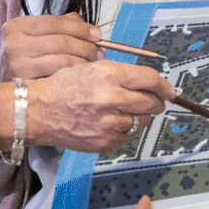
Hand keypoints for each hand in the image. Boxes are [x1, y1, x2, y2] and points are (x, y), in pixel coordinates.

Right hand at [3, 12, 103, 78]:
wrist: (4, 75)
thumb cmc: (26, 51)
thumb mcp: (36, 33)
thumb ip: (60, 25)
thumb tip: (88, 27)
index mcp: (16, 26)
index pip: (55, 23)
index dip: (80, 28)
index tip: (98, 34)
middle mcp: (14, 44)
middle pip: (61, 42)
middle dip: (86, 46)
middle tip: (100, 51)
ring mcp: (18, 64)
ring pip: (62, 60)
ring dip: (83, 61)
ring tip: (94, 62)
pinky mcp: (25, 83)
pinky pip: (58, 77)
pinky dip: (74, 74)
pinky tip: (82, 73)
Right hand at [25, 60, 172, 152]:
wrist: (39, 112)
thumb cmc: (63, 87)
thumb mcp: (92, 68)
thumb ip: (121, 74)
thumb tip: (148, 82)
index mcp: (109, 75)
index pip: (150, 79)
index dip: (164, 86)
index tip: (169, 91)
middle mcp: (112, 97)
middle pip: (152, 102)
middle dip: (157, 102)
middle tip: (154, 102)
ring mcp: (110, 122)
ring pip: (142, 120)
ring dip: (139, 116)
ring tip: (123, 111)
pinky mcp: (106, 140)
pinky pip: (128, 135)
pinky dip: (126, 129)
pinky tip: (112, 123)